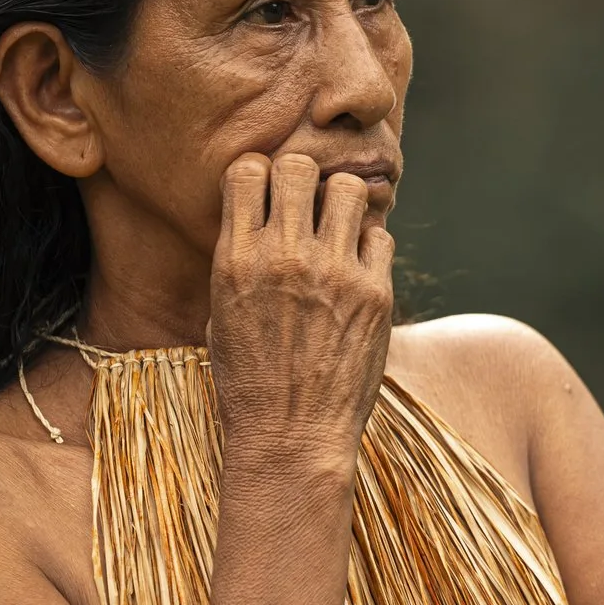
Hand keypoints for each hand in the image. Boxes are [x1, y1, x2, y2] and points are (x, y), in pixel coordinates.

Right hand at [206, 151, 395, 461]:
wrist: (291, 438)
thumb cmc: (249, 383)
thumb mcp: (223, 315)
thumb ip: (243, 259)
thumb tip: (262, 219)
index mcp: (236, 259)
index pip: (248, 169)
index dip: (260, 177)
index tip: (267, 200)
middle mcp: (284, 257)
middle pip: (299, 165)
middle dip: (302, 181)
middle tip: (306, 212)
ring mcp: (334, 273)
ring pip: (347, 188)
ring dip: (341, 205)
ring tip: (336, 235)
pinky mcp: (375, 294)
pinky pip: (380, 235)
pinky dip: (370, 247)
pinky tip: (358, 274)